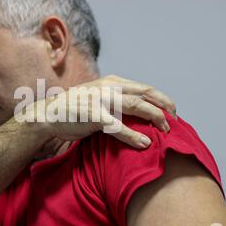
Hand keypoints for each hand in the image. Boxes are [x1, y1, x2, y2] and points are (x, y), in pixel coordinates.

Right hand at [19, 75, 176, 148]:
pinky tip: (144, 143)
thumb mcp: (99, 99)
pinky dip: (133, 135)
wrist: (49, 114)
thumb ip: (117, 102)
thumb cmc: (76, 109)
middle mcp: (109, 87)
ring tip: (166, 130)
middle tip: (176, 121)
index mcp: (112, 82)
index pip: (145, 88)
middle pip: (145, 93)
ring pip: (136, 106)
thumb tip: (139, 113)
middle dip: (164, 107)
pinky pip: (118, 126)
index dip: (162, 99)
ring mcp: (101, 100)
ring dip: (154, 118)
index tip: (173, 111)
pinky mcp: (93, 115)